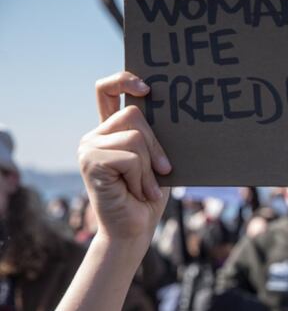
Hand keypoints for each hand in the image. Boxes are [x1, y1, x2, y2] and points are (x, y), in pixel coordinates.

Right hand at [77, 72, 171, 245]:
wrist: (134, 230)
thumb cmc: (149, 197)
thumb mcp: (157, 161)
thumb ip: (155, 137)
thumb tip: (176, 111)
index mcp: (111, 131)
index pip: (107, 91)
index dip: (123, 80)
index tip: (147, 88)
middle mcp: (95, 135)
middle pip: (134, 114)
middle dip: (157, 145)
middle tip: (162, 172)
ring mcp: (89, 147)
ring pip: (135, 137)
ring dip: (149, 167)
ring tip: (146, 188)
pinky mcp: (90, 161)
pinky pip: (130, 157)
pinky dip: (142, 177)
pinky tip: (139, 192)